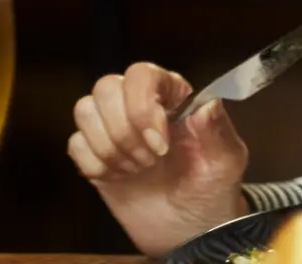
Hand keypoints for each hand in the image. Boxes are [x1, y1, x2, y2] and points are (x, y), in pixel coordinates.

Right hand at [67, 62, 250, 255]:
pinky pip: (75, 143)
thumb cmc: (211, 188)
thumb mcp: (226, 163)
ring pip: (85, 110)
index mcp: (175, 96)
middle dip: (124, 129)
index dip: (143, 105)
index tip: (161, 143)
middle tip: (150, 160)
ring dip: (109, 146)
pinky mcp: (94, 155)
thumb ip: (218, 132)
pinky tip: (119, 177)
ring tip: (137, 169)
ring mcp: (115, 128)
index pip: (143, 74)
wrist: (188, 228)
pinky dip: (94, 163)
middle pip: (107, 87)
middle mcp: (140, 104)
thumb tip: (208, 105)